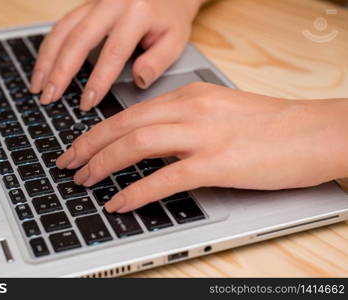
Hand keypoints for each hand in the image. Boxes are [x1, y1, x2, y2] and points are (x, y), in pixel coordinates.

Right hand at [31, 0, 205, 109]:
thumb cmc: (169, 18)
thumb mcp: (175, 39)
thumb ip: (158, 61)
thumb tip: (138, 80)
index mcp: (137, 12)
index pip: (113, 52)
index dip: (98, 80)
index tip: (86, 102)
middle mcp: (111, 3)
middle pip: (78, 39)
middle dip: (60, 71)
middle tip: (50, 97)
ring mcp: (95, 2)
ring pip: (63, 30)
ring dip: (47, 60)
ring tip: (38, 87)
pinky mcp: (85, 5)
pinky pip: (61, 25)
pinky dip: (49, 48)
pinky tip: (42, 67)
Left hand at [56, 82, 347, 212]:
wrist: (314, 132)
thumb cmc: (270, 126)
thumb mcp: (217, 112)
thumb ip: (184, 123)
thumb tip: (152, 143)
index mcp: (188, 97)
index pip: (129, 113)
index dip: (98, 132)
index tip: (80, 146)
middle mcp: (189, 110)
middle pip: (123, 125)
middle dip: (88, 147)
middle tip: (68, 165)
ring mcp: (202, 135)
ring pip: (136, 145)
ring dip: (103, 165)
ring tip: (85, 181)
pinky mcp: (217, 163)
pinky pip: (164, 178)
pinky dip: (136, 191)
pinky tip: (119, 202)